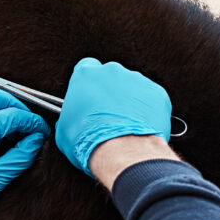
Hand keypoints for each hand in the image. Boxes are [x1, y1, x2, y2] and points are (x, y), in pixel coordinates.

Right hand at [55, 58, 171, 176]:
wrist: (122, 152)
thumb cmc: (91, 141)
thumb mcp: (64, 131)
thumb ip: (68, 116)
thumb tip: (71, 121)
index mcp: (86, 76)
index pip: (86, 67)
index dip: (88, 83)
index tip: (89, 95)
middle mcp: (112, 72)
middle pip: (110, 77)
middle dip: (109, 92)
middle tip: (107, 114)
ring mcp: (137, 81)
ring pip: (132, 87)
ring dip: (128, 101)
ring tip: (125, 124)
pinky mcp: (156, 93)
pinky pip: (151, 99)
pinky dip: (146, 110)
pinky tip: (139, 126)